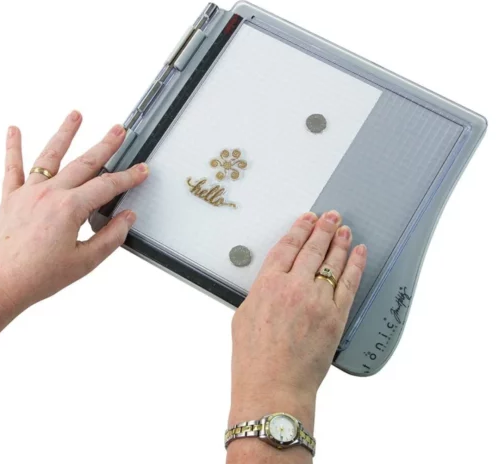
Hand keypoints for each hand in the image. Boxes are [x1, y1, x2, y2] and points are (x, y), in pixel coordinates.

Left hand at [0, 111, 148, 333]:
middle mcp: (48, 194)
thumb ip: (111, 237)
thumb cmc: (38, 276)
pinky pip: (12, 167)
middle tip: (118, 130)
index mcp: (69, 209)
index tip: (141, 170)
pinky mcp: (10, 198)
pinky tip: (14, 130)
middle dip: (105, 145)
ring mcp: (28, 193)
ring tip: (76, 115)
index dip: (129, 177)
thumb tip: (127, 218)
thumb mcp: (85, 262)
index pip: (107, 186)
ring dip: (65, 133)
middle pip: (84, 163)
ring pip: (49, 156)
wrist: (0, 283)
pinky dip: (13, 147)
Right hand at [228, 211, 365, 460]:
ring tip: (344, 228)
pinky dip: (356, 266)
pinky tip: (359, 253)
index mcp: (267, 285)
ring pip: (332, 263)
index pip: (287, 248)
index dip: (299, 230)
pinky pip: (349, 284)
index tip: (306, 219)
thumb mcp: (243, 317)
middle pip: (312, 250)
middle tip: (330, 215)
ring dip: (339, 242)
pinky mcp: (335, 316)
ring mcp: (317, 300)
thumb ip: (260, 293)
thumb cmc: (254, 359)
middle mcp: (293, 287)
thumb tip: (274, 282)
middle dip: (322, 229)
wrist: (274, 387)